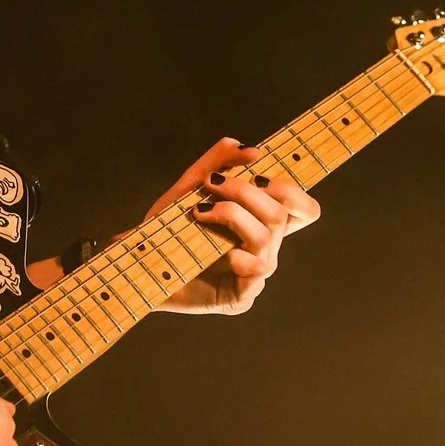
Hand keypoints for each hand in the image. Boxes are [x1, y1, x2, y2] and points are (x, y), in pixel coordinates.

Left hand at [147, 137, 321, 314]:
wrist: (141, 266)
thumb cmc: (169, 229)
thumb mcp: (191, 187)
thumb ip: (218, 161)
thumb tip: (251, 149)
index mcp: (261, 224)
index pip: (303, 210)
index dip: (294, 192)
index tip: (259, 175)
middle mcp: (264, 249)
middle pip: (281, 215)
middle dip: (246, 192)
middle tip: (213, 182)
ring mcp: (255, 274)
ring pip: (266, 238)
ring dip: (233, 214)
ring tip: (200, 210)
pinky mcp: (241, 296)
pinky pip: (254, 270)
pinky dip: (235, 254)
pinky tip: (213, 250)